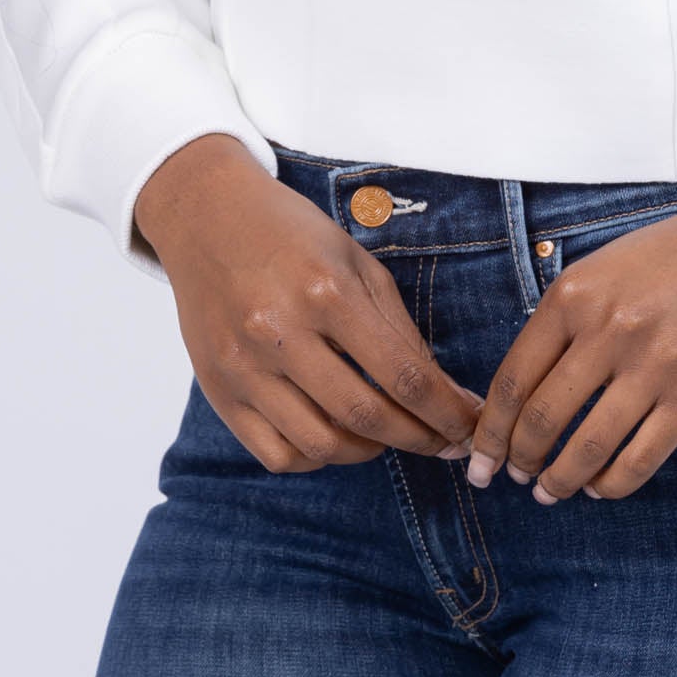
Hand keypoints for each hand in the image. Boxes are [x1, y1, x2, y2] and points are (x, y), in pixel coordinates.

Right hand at [135, 135, 482, 473]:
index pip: (404, 375)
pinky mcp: (218, 391)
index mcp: (326, 292)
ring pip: (321, 446)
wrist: (207, 217)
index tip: (469, 426)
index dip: (447, 412)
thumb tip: (444, 394)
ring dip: (369, 452)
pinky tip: (333, 436)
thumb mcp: (357, 262)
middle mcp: (280, 333)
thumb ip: (399, 330)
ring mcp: (243, 367)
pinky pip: (276, 454)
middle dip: (420, 440)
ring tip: (386, 436)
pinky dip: (315, 458)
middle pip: (367, 417)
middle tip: (443, 443)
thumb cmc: (292, 235)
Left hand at [464, 172, 676, 502]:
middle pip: (541, 419)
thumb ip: (566, 319)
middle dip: (519, 460)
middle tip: (515, 477)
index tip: (479, 457)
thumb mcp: (604, 267)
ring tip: (552, 492)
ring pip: (586, 447)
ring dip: (560, 481)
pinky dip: (611, 483)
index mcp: (574, 296)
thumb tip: (525, 388)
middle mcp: (608, 331)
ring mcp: (653, 366)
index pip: (512, 380)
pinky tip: (601, 486)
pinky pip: (639, 459)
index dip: (490, 431)